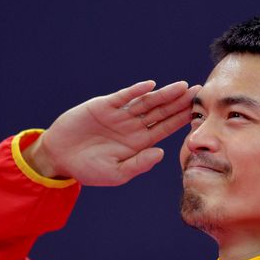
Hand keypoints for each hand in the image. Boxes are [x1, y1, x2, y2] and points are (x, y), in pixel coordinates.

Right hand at [24, 80, 199, 185]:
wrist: (59, 158)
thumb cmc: (88, 169)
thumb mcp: (116, 173)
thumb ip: (139, 164)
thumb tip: (160, 153)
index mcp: (138, 143)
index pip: (165, 129)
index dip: (181, 120)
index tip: (200, 114)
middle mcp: (132, 126)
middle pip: (161, 112)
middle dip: (179, 103)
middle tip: (200, 93)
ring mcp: (119, 115)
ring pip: (146, 102)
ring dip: (164, 94)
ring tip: (182, 87)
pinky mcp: (103, 106)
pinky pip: (123, 97)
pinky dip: (136, 91)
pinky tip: (150, 85)